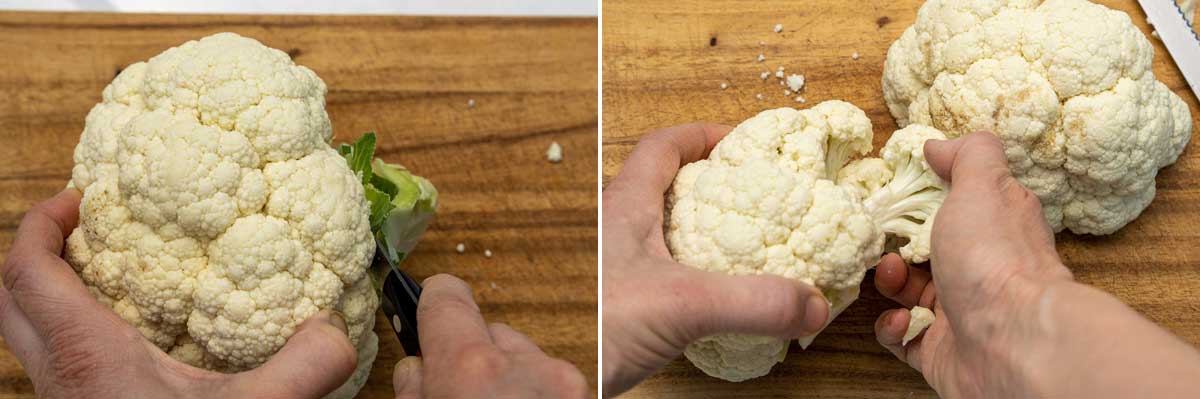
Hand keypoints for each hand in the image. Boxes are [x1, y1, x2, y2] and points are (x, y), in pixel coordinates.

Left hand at [1, 189, 358, 397]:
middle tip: (86, 233)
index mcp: (86, 355)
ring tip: (115, 281)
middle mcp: (59, 377)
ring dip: (56, 300)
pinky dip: (83, 338)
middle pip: (9, 299)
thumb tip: (335, 330)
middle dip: (36, 256)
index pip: (28, 271)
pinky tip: (141, 347)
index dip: (41, 224)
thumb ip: (305, 365)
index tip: (79, 198)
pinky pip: (61, 365)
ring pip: (29, 336)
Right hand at [391, 274, 586, 397]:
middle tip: (460, 390)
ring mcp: (567, 383)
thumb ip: (416, 388)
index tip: (429, 299)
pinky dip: (540, 392)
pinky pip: (556, 381)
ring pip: (529, 360)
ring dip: (513, 380)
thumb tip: (418, 367)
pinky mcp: (589, 394)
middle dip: (478, 359)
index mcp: (472, 370)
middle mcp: (527, 368)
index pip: (448, 300)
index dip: (435, 298)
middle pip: (494, 336)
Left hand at [602, 123, 829, 395]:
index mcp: (624, 207)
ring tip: (741, 244)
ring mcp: (612, 266)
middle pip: (662, 185)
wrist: (552, 385)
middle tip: (750, 194)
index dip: (700, 134)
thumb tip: (811, 303)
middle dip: (708, 183)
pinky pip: (659, 272)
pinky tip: (713, 299)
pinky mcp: (616, 301)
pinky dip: (691, 274)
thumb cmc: (595, 326)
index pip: (661, 146)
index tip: (740, 140)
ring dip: (698, 231)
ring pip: (659, 231)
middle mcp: (614, 229)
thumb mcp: (683, 305)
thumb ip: (752, 302)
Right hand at [871, 132, 1072, 396]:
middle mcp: (982, 271)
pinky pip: (903, 336)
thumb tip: (938, 145)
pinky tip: (903, 319)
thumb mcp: (983, 185)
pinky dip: (893, 327)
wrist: (1011, 342)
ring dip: (890, 283)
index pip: (958, 208)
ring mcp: (961, 314)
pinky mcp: (940, 351)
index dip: (925, 201)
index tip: (898, 196)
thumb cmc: (995, 258)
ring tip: (892, 277)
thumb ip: (967, 154)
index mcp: (995, 229)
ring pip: (910, 293)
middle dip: (897, 243)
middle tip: (888, 241)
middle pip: (928, 251)